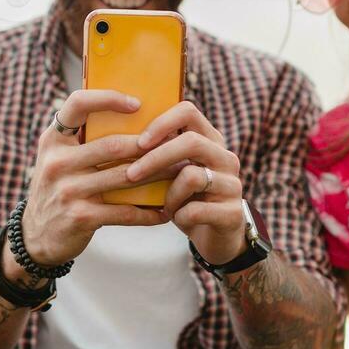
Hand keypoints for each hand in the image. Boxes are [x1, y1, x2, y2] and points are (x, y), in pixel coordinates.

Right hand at [17, 89, 167, 270]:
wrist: (36, 236)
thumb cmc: (58, 189)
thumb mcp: (58, 159)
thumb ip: (82, 139)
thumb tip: (132, 115)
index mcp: (53, 140)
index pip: (77, 104)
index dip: (108, 98)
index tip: (137, 104)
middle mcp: (57, 162)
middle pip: (113, 144)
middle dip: (150, 145)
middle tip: (176, 142)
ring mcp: (68, 190)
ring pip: (125, 177)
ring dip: (158, 175)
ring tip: (179, 171)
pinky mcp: (81, 217)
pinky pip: (124, 212)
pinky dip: (148, 212)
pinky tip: (164, 211)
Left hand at [126, 101, 245, 264]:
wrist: (215, 237)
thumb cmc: (186, 199)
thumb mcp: (173, 172)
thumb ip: (159, 152)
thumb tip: (115, 136)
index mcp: (210, 140)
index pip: (188, 111)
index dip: (161, 123)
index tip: (139, 142)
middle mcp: (225, 157)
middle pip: (191, 142)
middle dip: (155, 158)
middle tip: (132, 175)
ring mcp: (233, 185)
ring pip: (192, 176)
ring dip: (169, 194)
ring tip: (165, 205)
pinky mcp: (232, 213)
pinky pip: (196, 210)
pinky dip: (179, 216)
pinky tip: (178, 218)